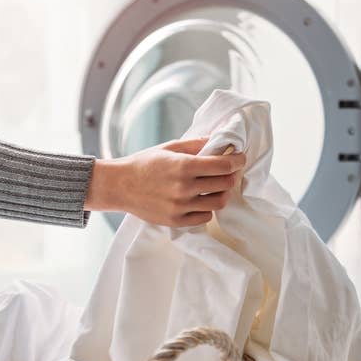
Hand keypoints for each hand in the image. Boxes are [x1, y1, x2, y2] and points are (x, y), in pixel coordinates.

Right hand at [84, 138, 245, 226]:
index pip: (223, 165)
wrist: (119, 186)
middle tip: (230, 171)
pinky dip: (208, 208)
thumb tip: (219, 140)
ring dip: (223, 193)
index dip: (237, 160)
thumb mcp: (170, 148)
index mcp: (184, 166)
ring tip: (218, 187)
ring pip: (218, 203)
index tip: (240, 158)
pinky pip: (205, 217)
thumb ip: (196, 144)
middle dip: (232, 175)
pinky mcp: (176, 221)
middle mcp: (184, 188)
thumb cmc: (145, 163)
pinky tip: (202, 200)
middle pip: (225, 184)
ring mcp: (180, 207)